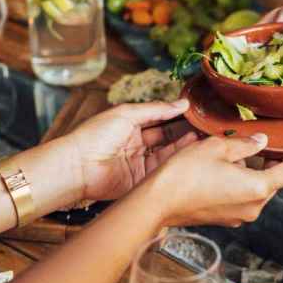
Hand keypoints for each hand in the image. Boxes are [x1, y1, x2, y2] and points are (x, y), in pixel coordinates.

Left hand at [61, 100, 192, 202]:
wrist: (78, 166)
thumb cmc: (95, 135)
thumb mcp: (127, 113)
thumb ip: (157, 109)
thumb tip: (183, 103)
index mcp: (130, 125)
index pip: (159, 119)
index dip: (176, 116)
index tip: (196, 112)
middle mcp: (136, 144)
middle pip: (166, 137)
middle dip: (184, 131)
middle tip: (205, 126)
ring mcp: (139, 162)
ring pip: (167, 153)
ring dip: (183, 146)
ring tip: (202, 137)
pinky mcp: (141, 180)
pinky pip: (162, 170)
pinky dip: (175, 162)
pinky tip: (189, 153)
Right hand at [150, 134, 282, 226]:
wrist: (157, 204)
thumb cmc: (185, 173)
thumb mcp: (217, 147)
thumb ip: (245, 144)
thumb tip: (262, 142)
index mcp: (258, 187)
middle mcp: (255, 206)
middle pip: (271, 179)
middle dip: (266, 162)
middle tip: (254, 145)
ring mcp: (240, 216)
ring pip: (255, 188)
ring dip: (248, 172)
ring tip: (225, 158)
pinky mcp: (227, 220)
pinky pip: (241, 197)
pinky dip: (237, 183)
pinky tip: (217, 172)